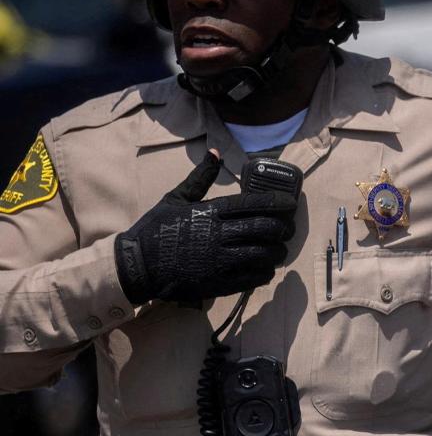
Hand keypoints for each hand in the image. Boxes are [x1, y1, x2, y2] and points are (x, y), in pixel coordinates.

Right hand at [114, 152, 297, 303]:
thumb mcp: (175, 198)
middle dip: (284, 228)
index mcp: (209, 212)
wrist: (136, 266)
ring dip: (278, 251)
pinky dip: (265, 272)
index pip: (253, 204)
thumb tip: (214, 152)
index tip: (291, 203)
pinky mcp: (217, 283)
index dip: (277, 203)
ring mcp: (218, 261)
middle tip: (290, 229)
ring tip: (280, 248)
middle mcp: (217, 235)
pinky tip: (266, 268)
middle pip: (265, 229)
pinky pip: (252, 278)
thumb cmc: (156, 229)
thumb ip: (200, 177)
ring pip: (263, 254)